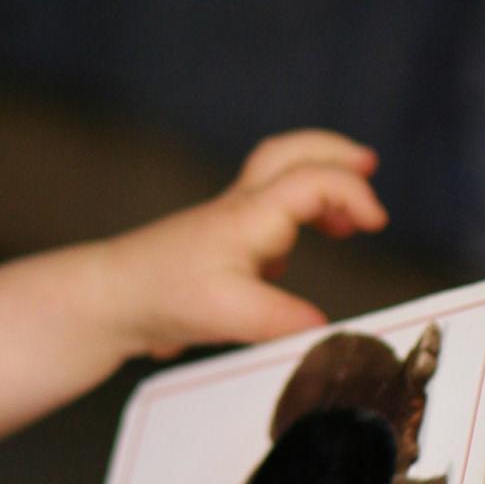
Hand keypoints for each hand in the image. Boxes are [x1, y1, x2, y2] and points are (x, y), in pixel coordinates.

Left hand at [103, 131, 386, 360]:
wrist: (109, 298)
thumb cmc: (161, 296)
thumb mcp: (229, 314)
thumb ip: (282, 320)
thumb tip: (327, 330)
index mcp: (250, 215)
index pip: (313, 180)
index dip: (352, 193)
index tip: (375, 223)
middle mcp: (241, 209)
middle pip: (289, 154)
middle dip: (333, 153)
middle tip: (369, 164)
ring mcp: (227, 223)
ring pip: (276, 178)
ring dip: (316, 182)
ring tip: (348, 219)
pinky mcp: (217, 243)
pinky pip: (264, 210)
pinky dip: (293, 215)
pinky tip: (294, 251)